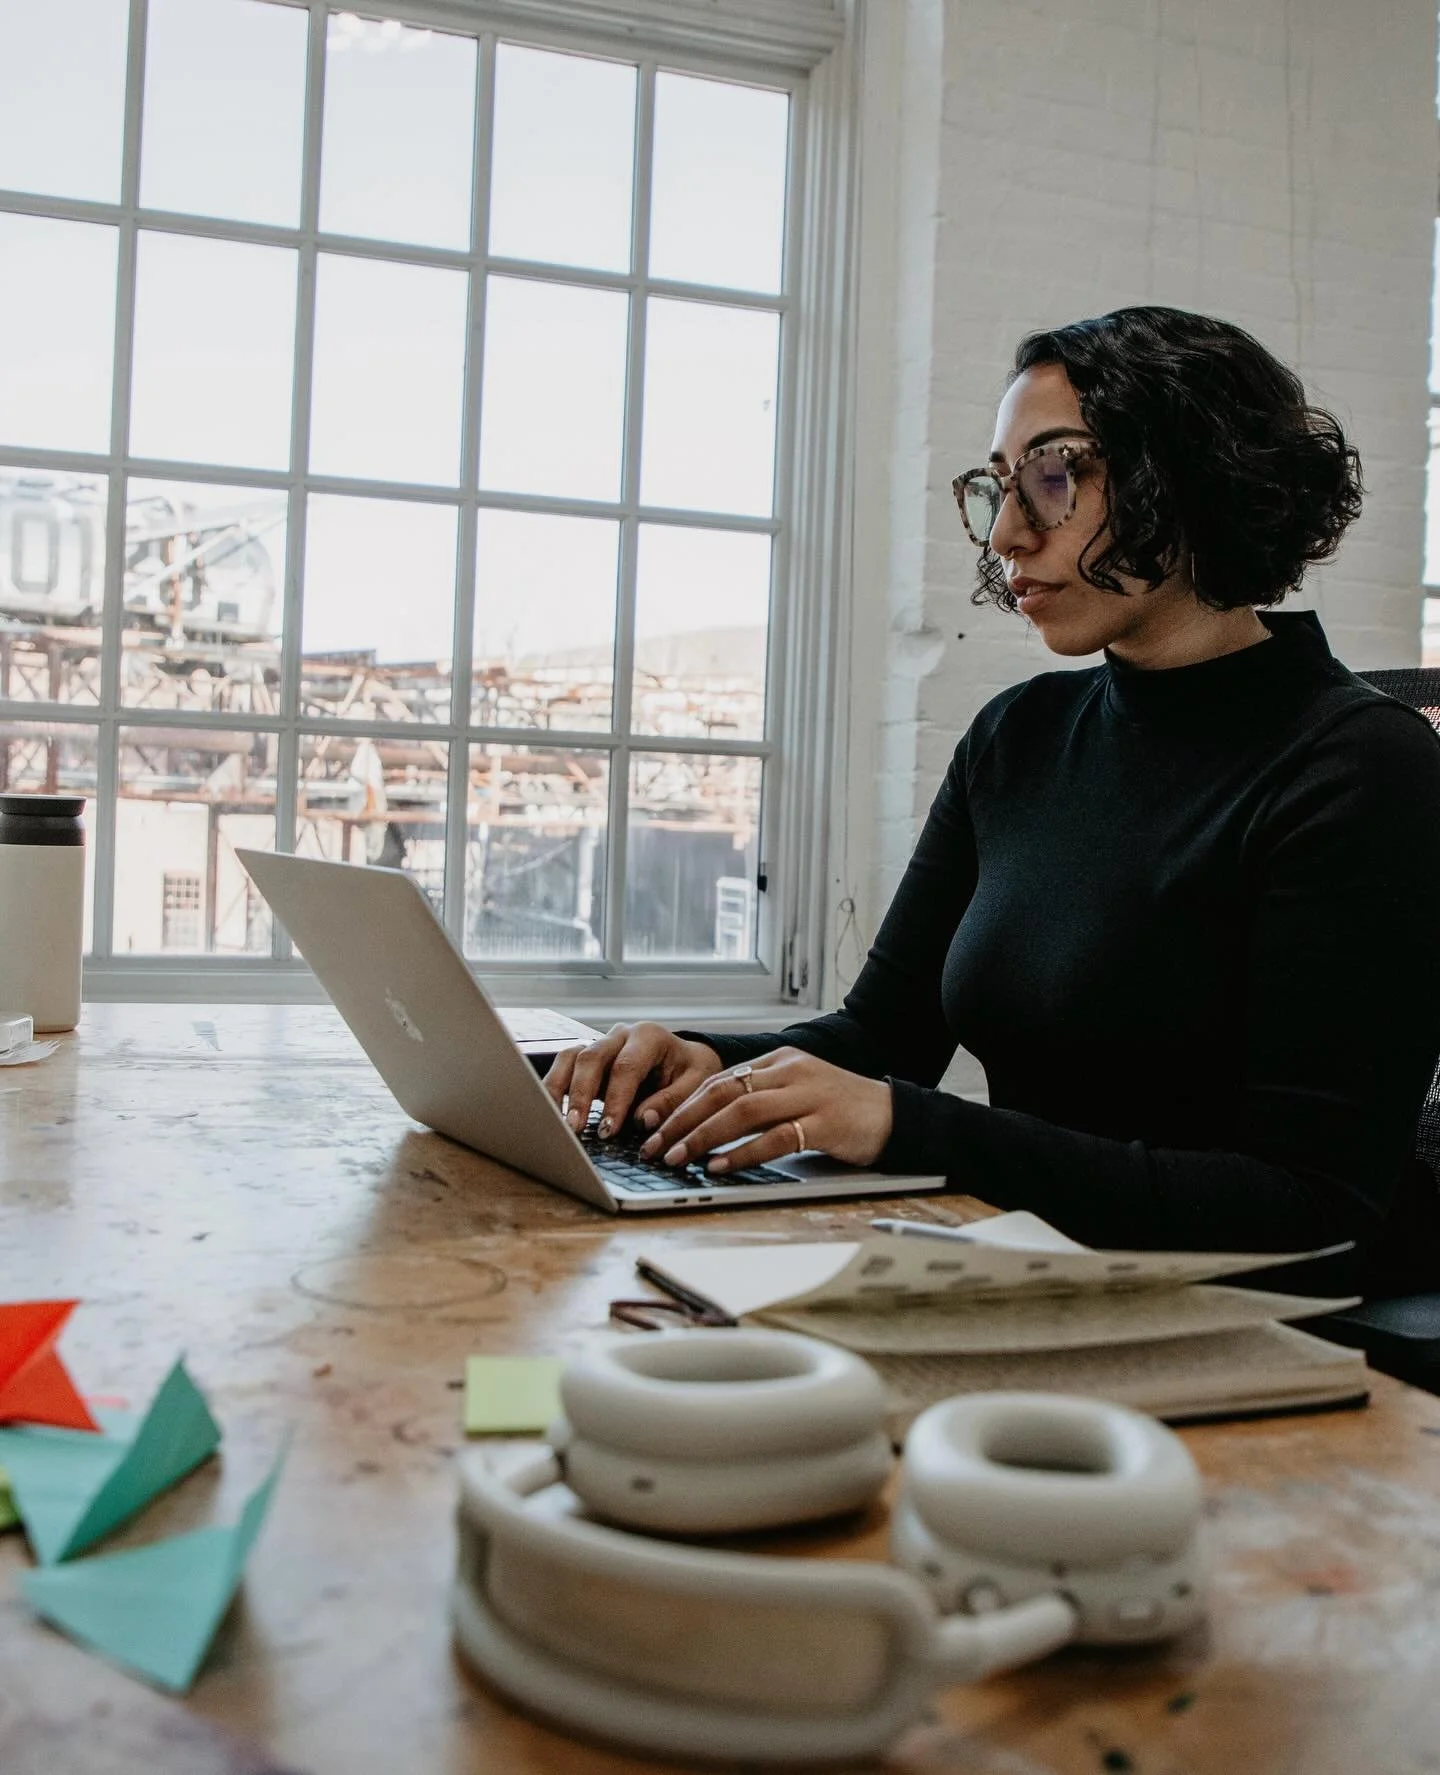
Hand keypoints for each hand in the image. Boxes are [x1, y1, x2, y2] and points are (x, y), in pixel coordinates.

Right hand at [543, 1022, 723, 1138]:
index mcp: (649, 1036)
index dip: (615, 1100)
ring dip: (560, 1091)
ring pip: (570, 1058)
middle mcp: (620, 1035)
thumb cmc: (690, 1072)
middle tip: (575, 1129)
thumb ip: (672, 1101)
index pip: (626, 1067)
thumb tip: (643, 1120)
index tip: (608, 1131)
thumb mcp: (695, 1085)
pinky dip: (555, 1089)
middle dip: (581, 1095)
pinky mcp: (588, 1059)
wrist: (685, 1060)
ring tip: (556, 1124)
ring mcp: (601, 1044)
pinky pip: (564, 1067)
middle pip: (591, 1058)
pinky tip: (551, 1114)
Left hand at [639, 1047, 893, 1172]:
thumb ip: (762, 1100)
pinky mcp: (825, 1121)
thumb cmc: (843, 1111)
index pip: (720, 1079)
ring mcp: (809, 1093)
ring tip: (678, 1158)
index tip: (657, 1128)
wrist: (897, 1116)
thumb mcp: (798, 1093)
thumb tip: (710, 1125)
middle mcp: (791, 1071)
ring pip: (743, 1111)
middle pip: (723, 1091)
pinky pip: (775, 1137)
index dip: (683, 1104)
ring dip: (704, 1136)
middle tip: (656, 1146)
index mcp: (781, 1061)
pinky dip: (742, 1153)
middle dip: (683, 1120)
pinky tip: (720, 1166)